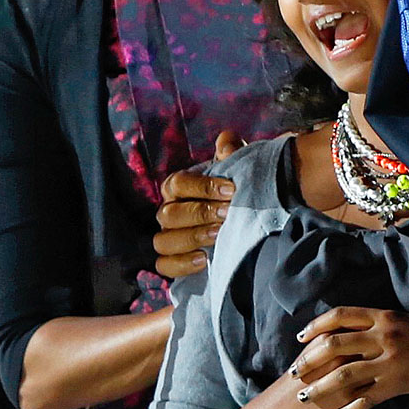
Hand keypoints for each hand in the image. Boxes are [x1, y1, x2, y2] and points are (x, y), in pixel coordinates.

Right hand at [153, 132, 242, 277]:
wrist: (245, 218)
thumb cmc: (235, 191)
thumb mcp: (236, 169)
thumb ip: (231, 152)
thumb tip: (226, 142)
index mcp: (178, 188)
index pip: (177, 184)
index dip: (202, 186)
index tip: (230, 189)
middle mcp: (168, 212)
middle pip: (170, 214)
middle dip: (200, 213)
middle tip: (226, 213)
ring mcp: (169, 237)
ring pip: (164, 241)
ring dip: (191, 237)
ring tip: (217, 235)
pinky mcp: (174, 261)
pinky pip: (165, 266)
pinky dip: (181, 264)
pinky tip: (204, 260)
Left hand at [289, 307, 408, 408]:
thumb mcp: (395, 318)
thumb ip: (369, 323)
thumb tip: (338, 328)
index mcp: (380, 317)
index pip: (339, 316)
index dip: (316, 326)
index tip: (301, 337)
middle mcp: (382, 337)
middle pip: (334, 345)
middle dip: (309, 359)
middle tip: (295, 371)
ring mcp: (388, 363)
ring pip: (343, 376)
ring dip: (319, 387)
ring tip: (305, 395)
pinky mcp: (395, 385)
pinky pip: (364, 401)